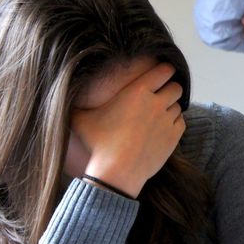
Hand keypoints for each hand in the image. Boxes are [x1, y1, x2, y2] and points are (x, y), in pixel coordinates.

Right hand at [71, 62, 184, 196]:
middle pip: (175, 87)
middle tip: (160, 95)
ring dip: (170, 107)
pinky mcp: (173, 137)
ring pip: (178, 106)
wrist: (116, 172)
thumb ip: (76, 105)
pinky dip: (174, 123)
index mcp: (138, 91)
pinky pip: (180, 122)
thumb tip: (63, 96)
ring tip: (159, 114)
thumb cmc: (99, 144)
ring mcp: (166, 120)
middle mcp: (156, 102)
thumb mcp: (81, 120)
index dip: (165, 70)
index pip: (164, 70)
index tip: (161, 73)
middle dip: (169, 89)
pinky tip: (163, 127)